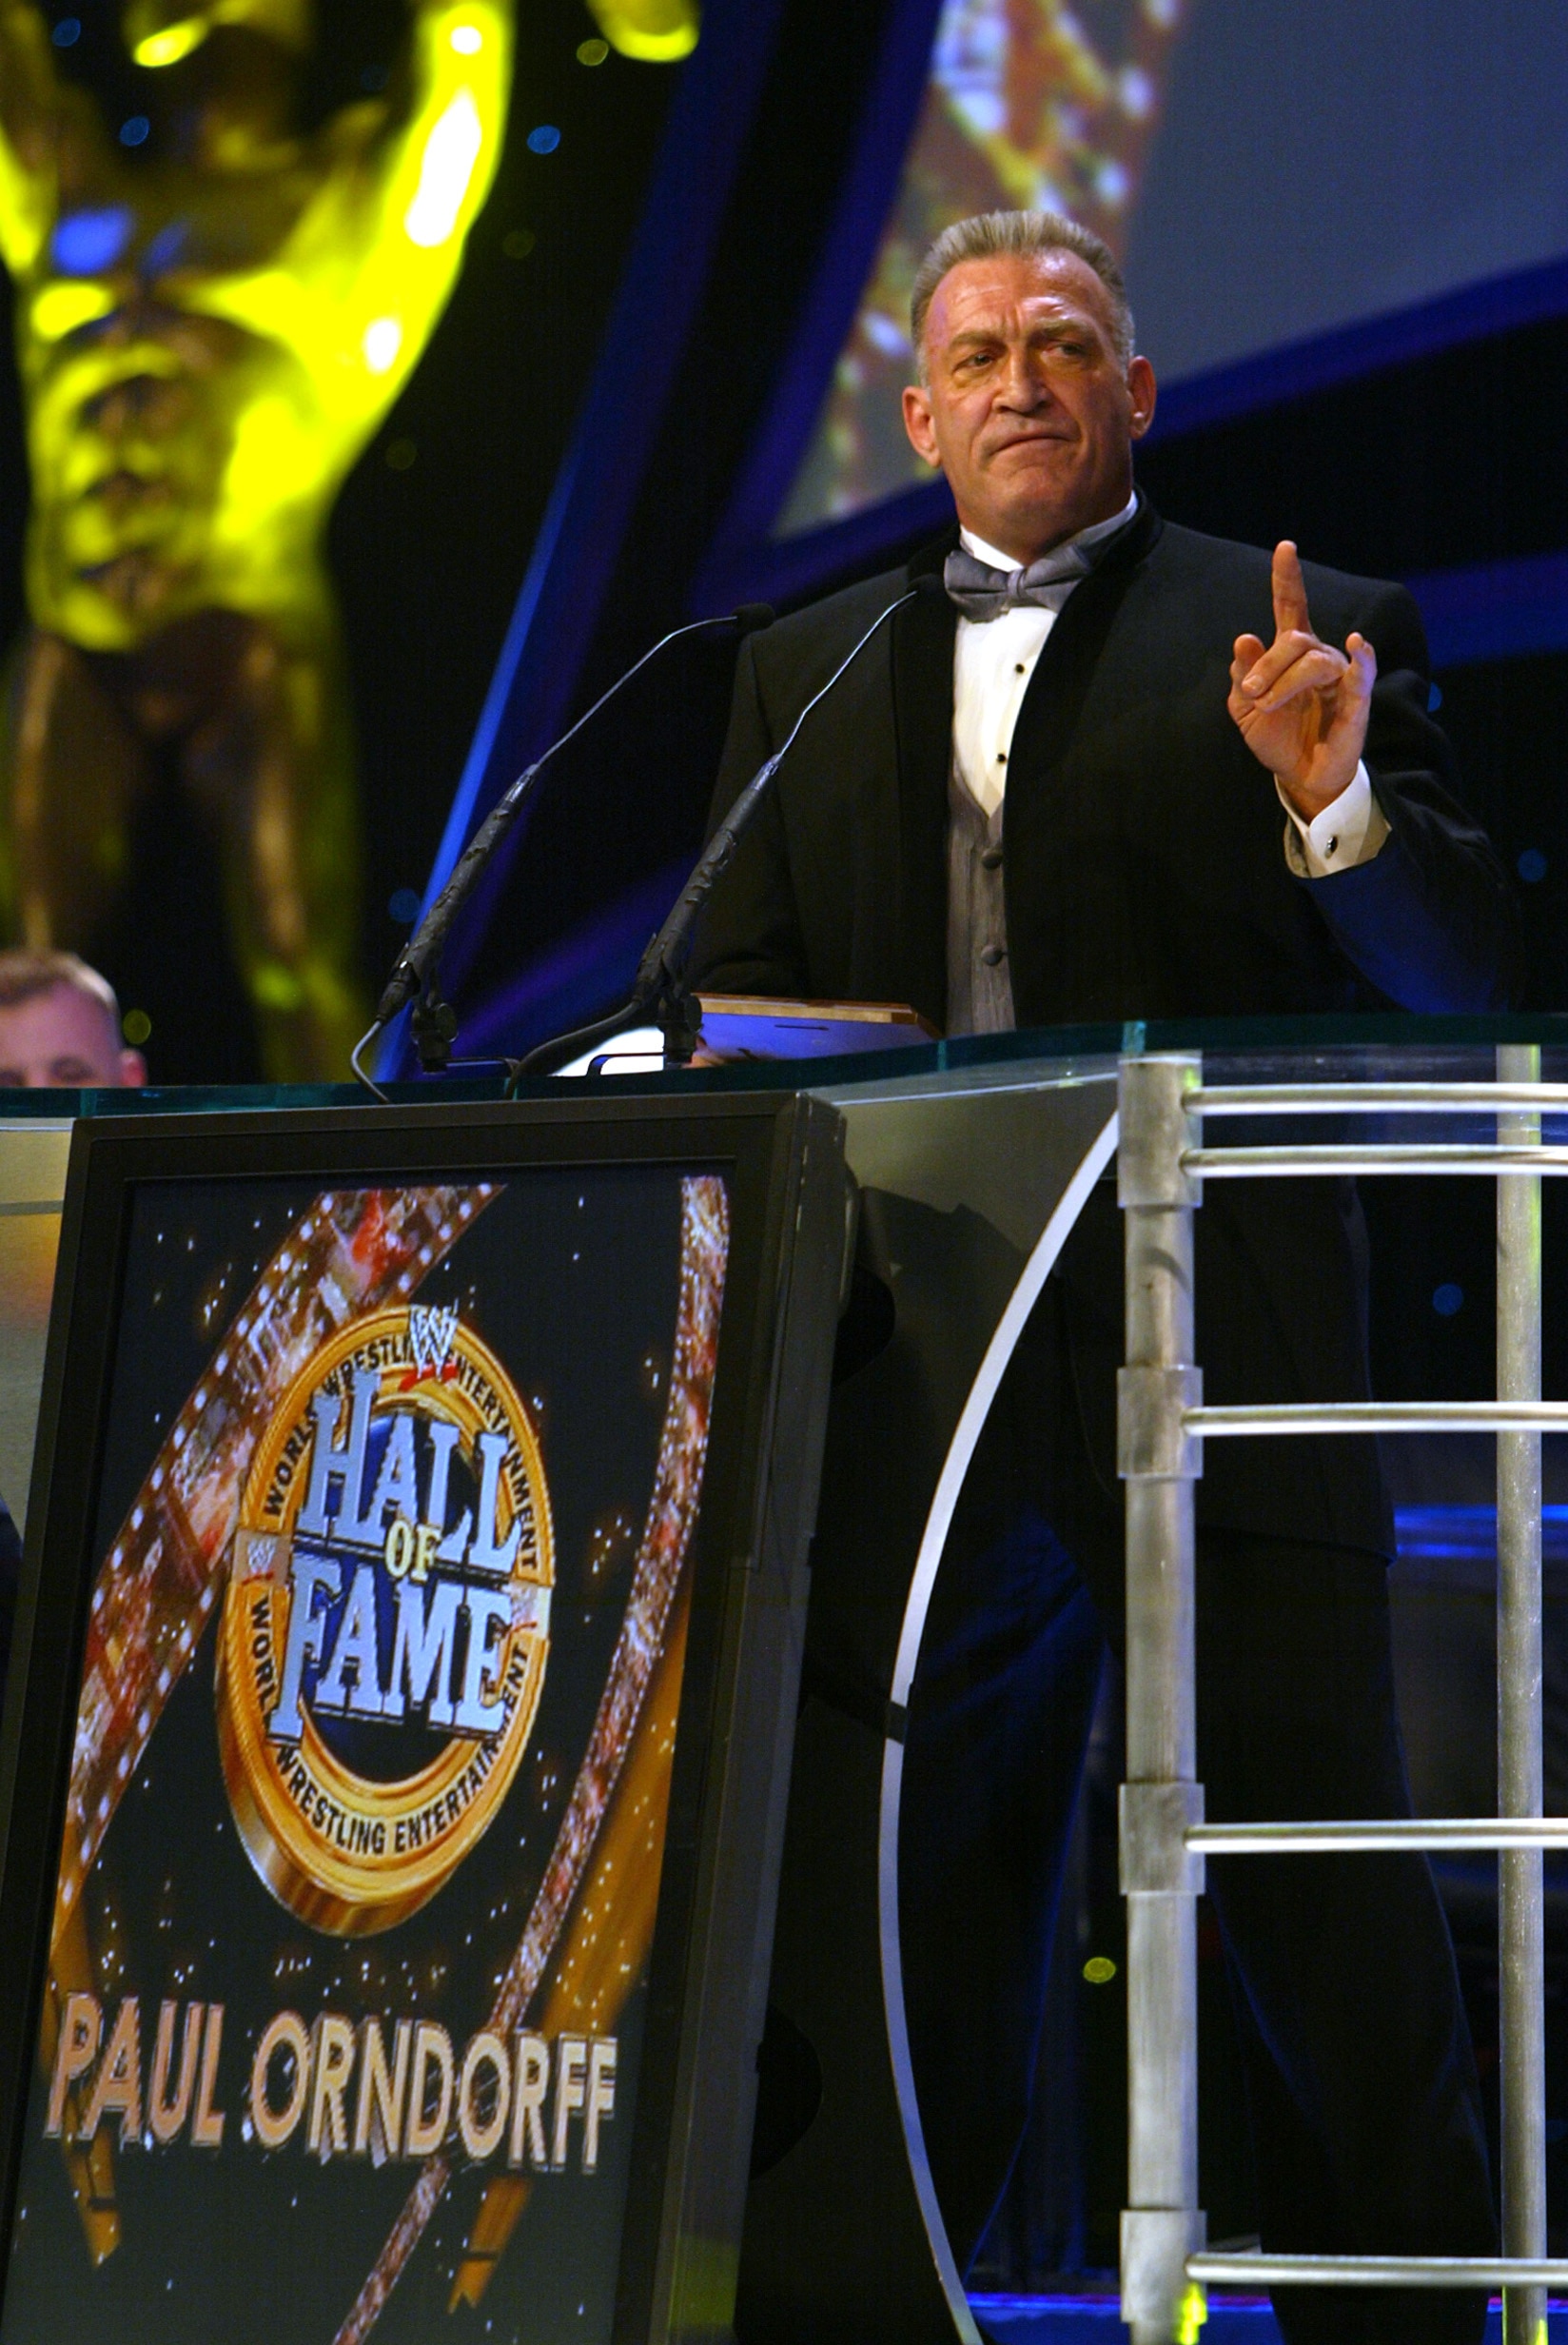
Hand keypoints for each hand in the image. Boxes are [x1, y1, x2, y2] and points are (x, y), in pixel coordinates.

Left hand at [1229, 542, 1375, 819]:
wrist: (1299, 776)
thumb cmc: (1276, 737)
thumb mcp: (1244, 709)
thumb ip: (1241, 675)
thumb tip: (1243, 639)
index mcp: (1290, 654)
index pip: (1291, 606)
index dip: (1288, 578)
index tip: (1285, 547)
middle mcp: (1318, 657)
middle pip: (1296, 639)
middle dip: (1267, 664)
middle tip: (1249, 692)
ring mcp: (1339, 677)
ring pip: (1315, 660)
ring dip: (1284, 680)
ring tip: (1265, 703)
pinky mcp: (1357, 702)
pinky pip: (1360, 676)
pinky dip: (1363, 659)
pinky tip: (1360, 644)